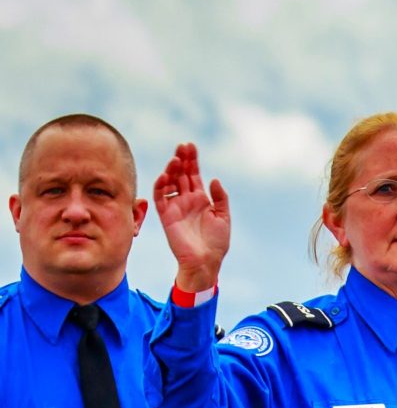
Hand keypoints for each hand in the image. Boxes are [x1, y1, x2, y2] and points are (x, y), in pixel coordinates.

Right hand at [152, 143, 230, 292]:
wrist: (206, 260)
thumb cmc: (217, 242)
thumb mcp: (224, 217)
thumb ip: (220, 198)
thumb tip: (214, 179)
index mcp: (201, 199)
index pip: (193, 175)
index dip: (192, 161)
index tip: (190, 146)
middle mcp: (186, 199)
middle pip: (181, 174)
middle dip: (181, 160)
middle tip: (182, 146)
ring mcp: (175, 206)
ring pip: (170, 182)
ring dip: (172, 170)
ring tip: (176, 159)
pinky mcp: (166, 215)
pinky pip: (161, 197)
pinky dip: (161, 185)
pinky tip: (166, 175)